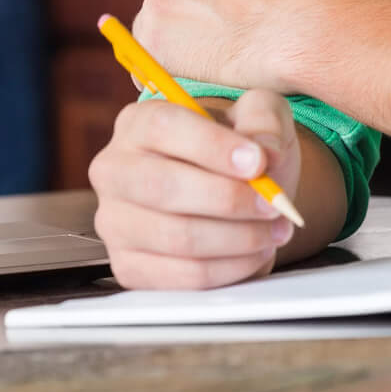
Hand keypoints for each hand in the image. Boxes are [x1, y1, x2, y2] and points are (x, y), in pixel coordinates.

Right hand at [90, 90, 300, 289]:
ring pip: (178, 237)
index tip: (258, 163)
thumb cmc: (239, 150)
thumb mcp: (259, 116)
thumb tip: (265, 154)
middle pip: (163, 187)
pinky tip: (256, 252)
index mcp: (139, 123)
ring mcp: (115, 223)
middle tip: (274, 204)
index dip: (213, 146)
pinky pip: (184, 275)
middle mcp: (115, 171)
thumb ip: (264, 122)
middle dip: (229, 199)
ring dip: (239, 237)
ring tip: (275, 229)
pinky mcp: (129, 266)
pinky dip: (231, 267)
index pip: (164, 127)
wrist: (233, 193)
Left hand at [132, 0, 387, 92]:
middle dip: (192, 7)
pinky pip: (147, 61)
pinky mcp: (155, 44)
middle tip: (230, 32)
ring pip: (160, 24)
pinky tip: (199, 76)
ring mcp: (159, 4)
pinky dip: (167, 70)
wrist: (311, 31)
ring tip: (218, 58)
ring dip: (180, 38)